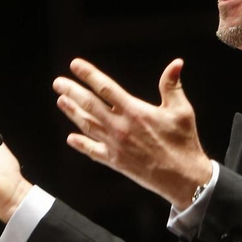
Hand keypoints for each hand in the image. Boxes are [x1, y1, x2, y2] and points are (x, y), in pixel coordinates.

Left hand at [52, 57, 213, 208]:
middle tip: (58, 82)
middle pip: (90, 105)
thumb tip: (176, 63)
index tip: (74, 65)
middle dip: (72, 92)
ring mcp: (115, 145)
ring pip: (87, 125)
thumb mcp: (181, 110)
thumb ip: (172, 86)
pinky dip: (81, 144)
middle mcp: (120, 127)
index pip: (106, 88)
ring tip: (60, 101)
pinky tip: (71, 138)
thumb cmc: (184, 142)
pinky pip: (93, 151)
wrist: (183, 178)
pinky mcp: (115, 161)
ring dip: (72, 112)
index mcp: (135, 111)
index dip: (89, 75)